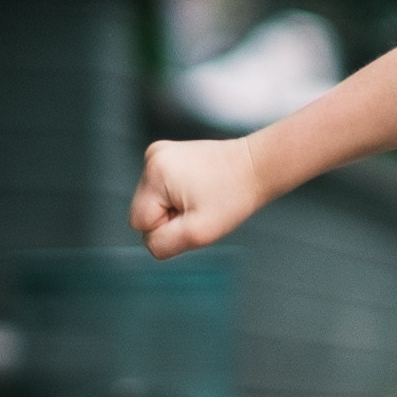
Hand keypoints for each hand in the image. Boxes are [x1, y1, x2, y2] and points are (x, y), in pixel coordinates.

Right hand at [130, 136, 265, 257]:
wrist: (257, 166)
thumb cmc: (233, 198)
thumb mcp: (197, 233)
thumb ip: (163, 245)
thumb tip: (148, 242)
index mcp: (154, 174)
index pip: (139, 224)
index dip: (168, 228)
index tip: (194, 215)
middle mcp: (151, 157)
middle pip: (143, 210)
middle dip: (169, 217)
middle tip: (200, 207)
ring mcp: (159, 152)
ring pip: (153, 201)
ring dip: (174, 207)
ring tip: (202, 196)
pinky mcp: (168, 153)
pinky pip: (161, 189)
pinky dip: (178, 194)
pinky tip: (200, 187)